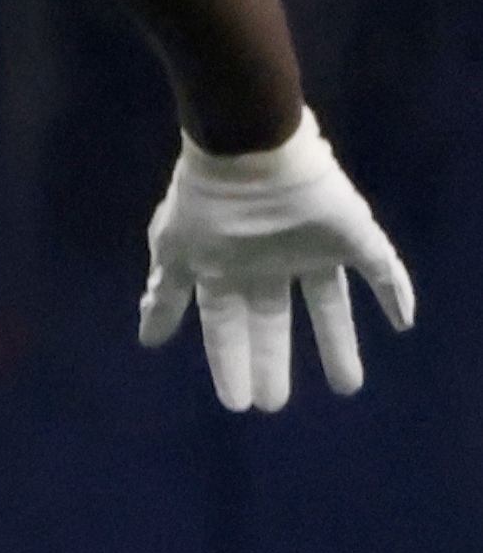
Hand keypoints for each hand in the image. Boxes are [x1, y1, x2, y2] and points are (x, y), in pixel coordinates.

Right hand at [141, 116, 416, 409]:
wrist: (249, 149)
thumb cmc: (207, 201)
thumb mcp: (172, 250)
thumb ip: (165, 295)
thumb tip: (148, 340)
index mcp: (228, 269)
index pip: (229, 324)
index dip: (231, 361)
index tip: (236, 401)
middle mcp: (268, 264)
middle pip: (272, 321)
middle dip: (271, 362)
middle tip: (272, 403)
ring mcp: (311, 250)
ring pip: (327, 304)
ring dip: (338, 345)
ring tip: (347, 387)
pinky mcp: (351, 234)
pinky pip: (380, 265)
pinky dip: (394, 292)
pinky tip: (403, 321)